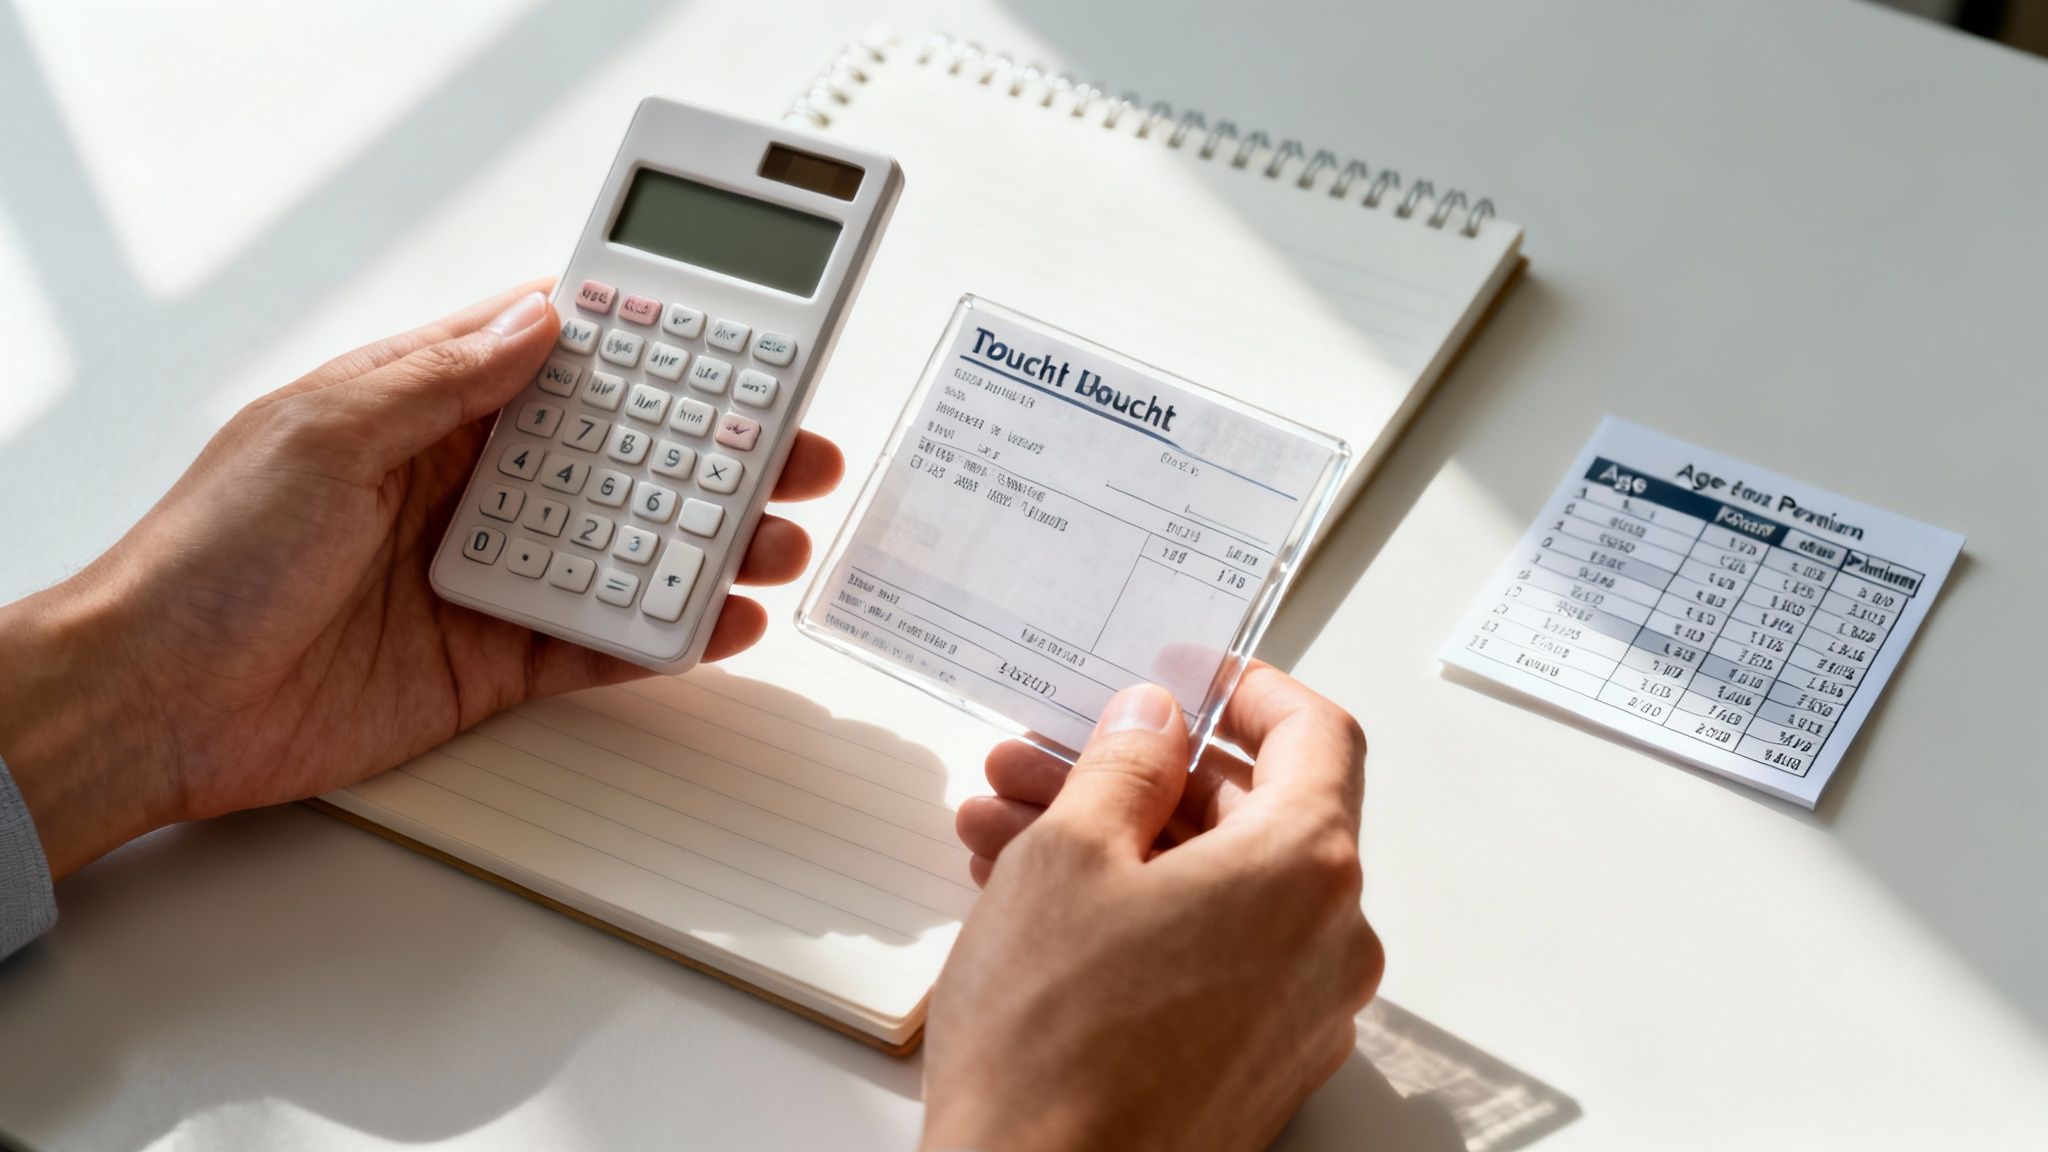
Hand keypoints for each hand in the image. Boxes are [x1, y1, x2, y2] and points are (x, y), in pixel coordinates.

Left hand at [0, 283, 842, 878]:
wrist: (157, 705)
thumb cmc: (205, 560)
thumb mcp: (323, 435)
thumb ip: (443, 381)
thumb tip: (538, 320)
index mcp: (424, 413)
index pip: (561, 366)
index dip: (649, 352)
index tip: (733, 345)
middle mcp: (467, 488)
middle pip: (619, 459)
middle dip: (713, 453)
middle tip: (792, 451)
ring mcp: (487, 574)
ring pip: (626, 547)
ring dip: (707, 542)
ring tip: (775, 538)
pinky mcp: (493, 660)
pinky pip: (601, 642)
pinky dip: (665, 634)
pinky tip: (718, 622)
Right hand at [924, 666, 1382, 1151]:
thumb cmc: (1056, 1045)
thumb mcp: (1068, 857)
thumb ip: (1124, 765)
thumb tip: (1154, 724)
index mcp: (1304, 868)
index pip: (1316, 734)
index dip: (1248, 690)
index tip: (1190, 678)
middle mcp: (1328, 940)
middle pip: (1250, 813)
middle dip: (1138, 778)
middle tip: (1046, 760)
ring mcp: (1300, 1012)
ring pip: (1216, 887)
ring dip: (1118, 846)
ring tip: (1004, 833)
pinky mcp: (1259, 1064)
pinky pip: (1213, 954)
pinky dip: (1140, 914)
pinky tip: (1038, 906)